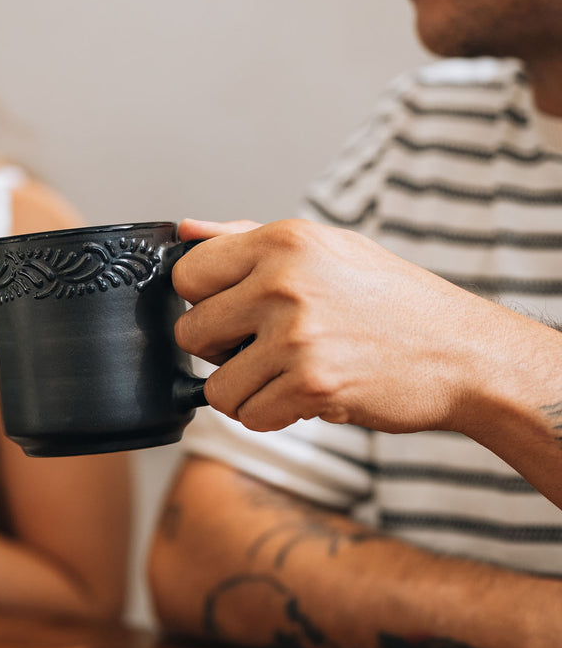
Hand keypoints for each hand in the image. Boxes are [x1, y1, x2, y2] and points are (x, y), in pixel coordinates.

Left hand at [173, 217, 498, 435]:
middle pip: (191, 331)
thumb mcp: (327, 248)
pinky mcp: (312, 384)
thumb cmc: (393, 301)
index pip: (188, 274)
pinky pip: (249, 416)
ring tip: (289, 375)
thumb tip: (184, 231)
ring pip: (216, 385)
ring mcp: (297, 335)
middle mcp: (284, 282)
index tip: (232, 313)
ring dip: (246, 392)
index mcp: (283, 241)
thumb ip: (247, 239)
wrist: (463, 353)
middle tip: (263, 349)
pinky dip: (272, 416)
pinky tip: (306, 396)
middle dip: (219, 351)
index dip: (202, 301)